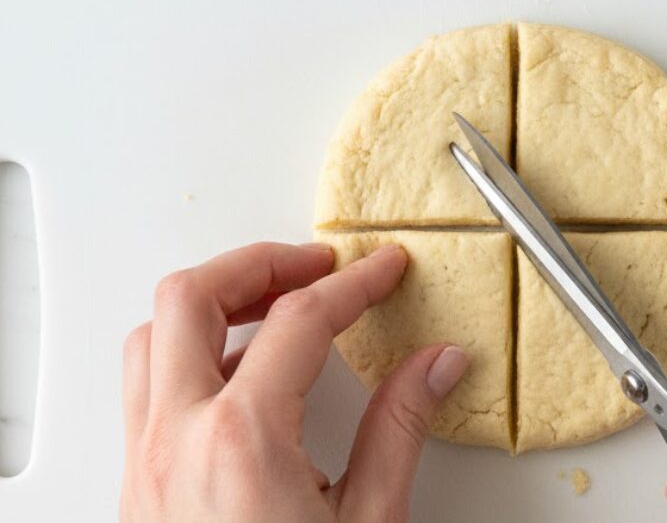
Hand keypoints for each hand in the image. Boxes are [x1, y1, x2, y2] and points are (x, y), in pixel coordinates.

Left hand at [121, 242, 468, 522]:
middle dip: (258, 262)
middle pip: (191, 296)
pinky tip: (238, 376)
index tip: (382, 270)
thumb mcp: (369, 522)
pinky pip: (145, 387)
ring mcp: (145, 458)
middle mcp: (177, 437)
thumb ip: (401, 428)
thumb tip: (437, 364)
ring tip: (271, 308)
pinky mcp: (136, 482)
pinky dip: (189, 353)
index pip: (299, 320)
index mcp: (242, 439)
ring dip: (211, 304)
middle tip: (315, 265)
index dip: (352, 283)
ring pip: (153, 336)